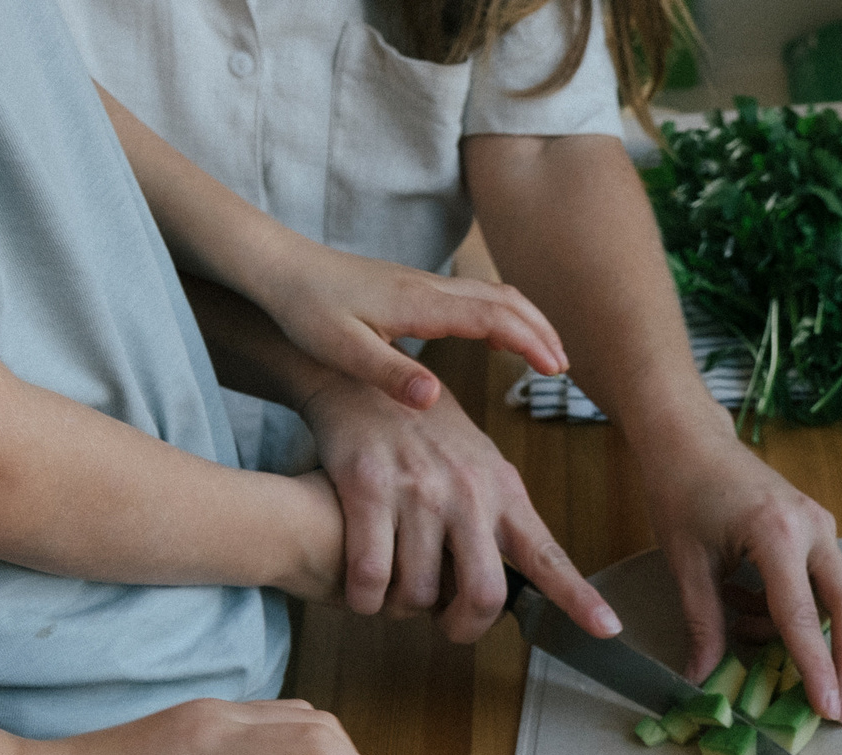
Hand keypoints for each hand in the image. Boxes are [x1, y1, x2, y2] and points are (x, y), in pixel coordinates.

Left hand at [253, 240, 567, 412]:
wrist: (275, 267)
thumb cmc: (303, 310)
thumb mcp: (343, 351)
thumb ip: (390, 374)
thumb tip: (434, 399)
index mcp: (420, 304)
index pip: (493, 319)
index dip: (529, 343)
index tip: (556, 371)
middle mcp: (429, 287)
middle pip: (505, 300)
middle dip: (541, 331)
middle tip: (565, 367)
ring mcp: (422, 284)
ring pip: (492, 294)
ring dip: (525, 320)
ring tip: (545, 353)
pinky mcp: (411, 287)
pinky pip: (473, 296)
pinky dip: (500, 315)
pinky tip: (496, 340)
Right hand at [299, 374, 618, 642]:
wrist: (361, 373)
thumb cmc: (422, 426)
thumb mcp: (478, 463)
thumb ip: (499, 515)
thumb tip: (522, 573)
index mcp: (502, 491)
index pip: (548, 555)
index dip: (578, 598)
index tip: (607, 628)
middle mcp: (468, 491)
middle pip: (484, 594)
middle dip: (465, 627)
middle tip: (447, 625)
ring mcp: (418, 490)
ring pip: (420, 592)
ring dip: (404, 609)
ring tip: (395, 594)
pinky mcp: (367, 486)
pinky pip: (370, 574)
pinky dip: (365, 598)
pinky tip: (363, 592)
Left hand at [639, 433, 841, 720]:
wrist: (691, 440)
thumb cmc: (682, 492)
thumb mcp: (686, 563)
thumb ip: (702, 623)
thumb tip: (703, 679)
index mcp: (777, 534)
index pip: (802, 617)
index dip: (817, 669)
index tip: (830, 709)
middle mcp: (813, 528)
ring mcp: (822, 527)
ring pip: (841, 599)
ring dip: (815, 639)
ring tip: (763, 653)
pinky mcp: (818, 531)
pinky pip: (822, 585)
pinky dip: (798, 614)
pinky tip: (752, 616)